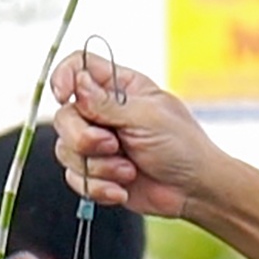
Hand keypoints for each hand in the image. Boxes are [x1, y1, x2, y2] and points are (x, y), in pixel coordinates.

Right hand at [49, 54, 222, 219]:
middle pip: (64, 116)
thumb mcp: (148, 117)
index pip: (78, 67)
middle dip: (83, 138)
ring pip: (65, 150)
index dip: (64, 78)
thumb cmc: (183, 147)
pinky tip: (121, 188)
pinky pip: (75, 178)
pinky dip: (98, 187)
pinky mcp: (97, 172)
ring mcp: (98, 144)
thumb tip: (78, 83)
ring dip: (97, 167)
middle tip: (112, 145)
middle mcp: (103, 113)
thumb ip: (108, 102)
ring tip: (128, 171)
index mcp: (119, 88)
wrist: (193, 190)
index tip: (65, 97)